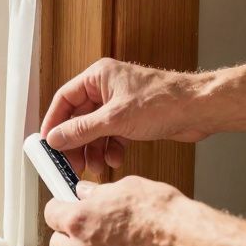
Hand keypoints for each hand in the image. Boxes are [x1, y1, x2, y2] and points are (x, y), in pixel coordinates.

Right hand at [40, 58, 212, 173]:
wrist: (199, 109)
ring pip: (95, 130)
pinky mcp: (132, 119)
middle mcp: (106, 88)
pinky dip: (111, 150)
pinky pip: (111, 136)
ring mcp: (119, 104)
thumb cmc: (163, 102)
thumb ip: (81, 130)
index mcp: (98, 77)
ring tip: (97, 168)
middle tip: (72, 164)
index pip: (64, 99)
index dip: (53, 122)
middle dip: (76, 143)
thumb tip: (55, 138)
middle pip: (78, 118)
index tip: (47, 144)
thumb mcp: (115, 119)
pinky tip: (115, 160)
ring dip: (94, 150)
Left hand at [45, 178, 193, 245]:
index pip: (50, 213)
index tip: (66, 207)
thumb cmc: (161, 213)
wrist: (186, 244)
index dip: (60, 208)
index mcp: (79, 220)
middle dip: (66, 234)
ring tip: (104, 245)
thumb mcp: (126, 188)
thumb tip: (86, 193)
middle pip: (56, 243)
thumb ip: (99, 193)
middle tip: (83, 227)